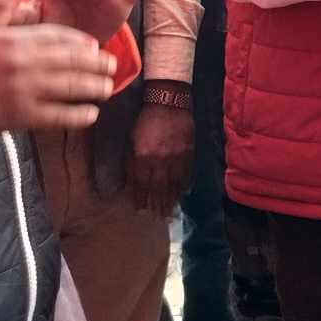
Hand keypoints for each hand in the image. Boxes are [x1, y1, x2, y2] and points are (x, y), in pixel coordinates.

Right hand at [0, 0, 120, 141]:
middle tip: (112, 66)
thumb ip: (3, 4)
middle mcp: (24, 63)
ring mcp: (24, 90)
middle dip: (96, 63)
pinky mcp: (20, 116)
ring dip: (94, 88)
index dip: (80, 42)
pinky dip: (78, 115)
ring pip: (71, 87)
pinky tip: (90, 114)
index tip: (94, 46)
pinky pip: (58, 115)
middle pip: (72, 61)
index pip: (59, 36)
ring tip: (107, 88)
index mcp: (14, 39)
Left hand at [125, 99, 194, 214]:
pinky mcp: (188, 152)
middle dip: (158, 204)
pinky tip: (182, 193)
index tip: (140, 209)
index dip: (141, 197)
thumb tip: (132, 178)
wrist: (169, 102)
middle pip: (159, 188)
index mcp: (144, 156)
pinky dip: (184, 185)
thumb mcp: (132, 138)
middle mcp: (161, 160)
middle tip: (159, 218)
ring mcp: (177, 157)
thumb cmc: (146, 119)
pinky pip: (186, 172)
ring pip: (174, 183)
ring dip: (172, 199)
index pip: (142, 183)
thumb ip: (132, 159)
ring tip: (170, 211)